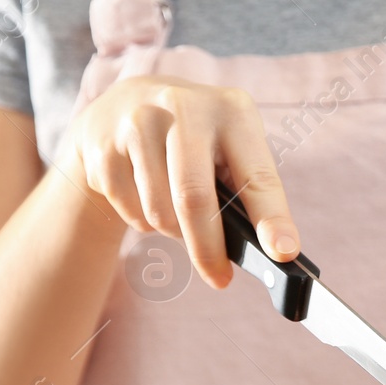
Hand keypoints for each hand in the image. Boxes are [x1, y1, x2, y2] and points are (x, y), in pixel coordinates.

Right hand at [61, 75, 298, 287]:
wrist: (122, 107)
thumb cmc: (193, 142)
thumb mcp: (226, 148)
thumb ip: (244, 191)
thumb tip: (266, 252)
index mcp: (232, 110)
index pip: (256, 175)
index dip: (272, 217)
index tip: (283, 252)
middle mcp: (184, 106)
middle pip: (194, 198)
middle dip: (208, 249)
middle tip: (219, 279)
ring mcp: (137, 121)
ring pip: (159, 212)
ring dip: (173, 231)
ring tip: (175, 211)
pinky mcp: (103, 145)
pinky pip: (131, 212)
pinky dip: (143, 221)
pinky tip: (143, 193)